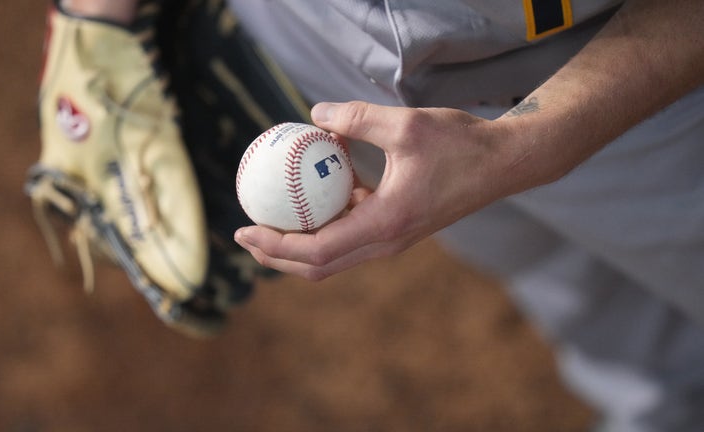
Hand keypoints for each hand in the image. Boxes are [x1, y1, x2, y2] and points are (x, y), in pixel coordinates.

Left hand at [234, 101, 521, 279]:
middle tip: (246, 233)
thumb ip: (357, 119)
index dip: (275, 246)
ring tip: (270, 218)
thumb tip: (316, 112)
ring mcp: (392, 239)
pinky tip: (314, 192)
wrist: (503, 165)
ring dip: (298, 246)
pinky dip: (324, 225)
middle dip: (277, 257)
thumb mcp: (405, 125)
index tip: (244, 230)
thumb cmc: (459, 146)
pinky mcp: (397, 229)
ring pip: (333, 257)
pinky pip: (350, 236)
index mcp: (384, 224)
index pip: (316, 250)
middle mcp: (386, 242)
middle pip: (318, 266)